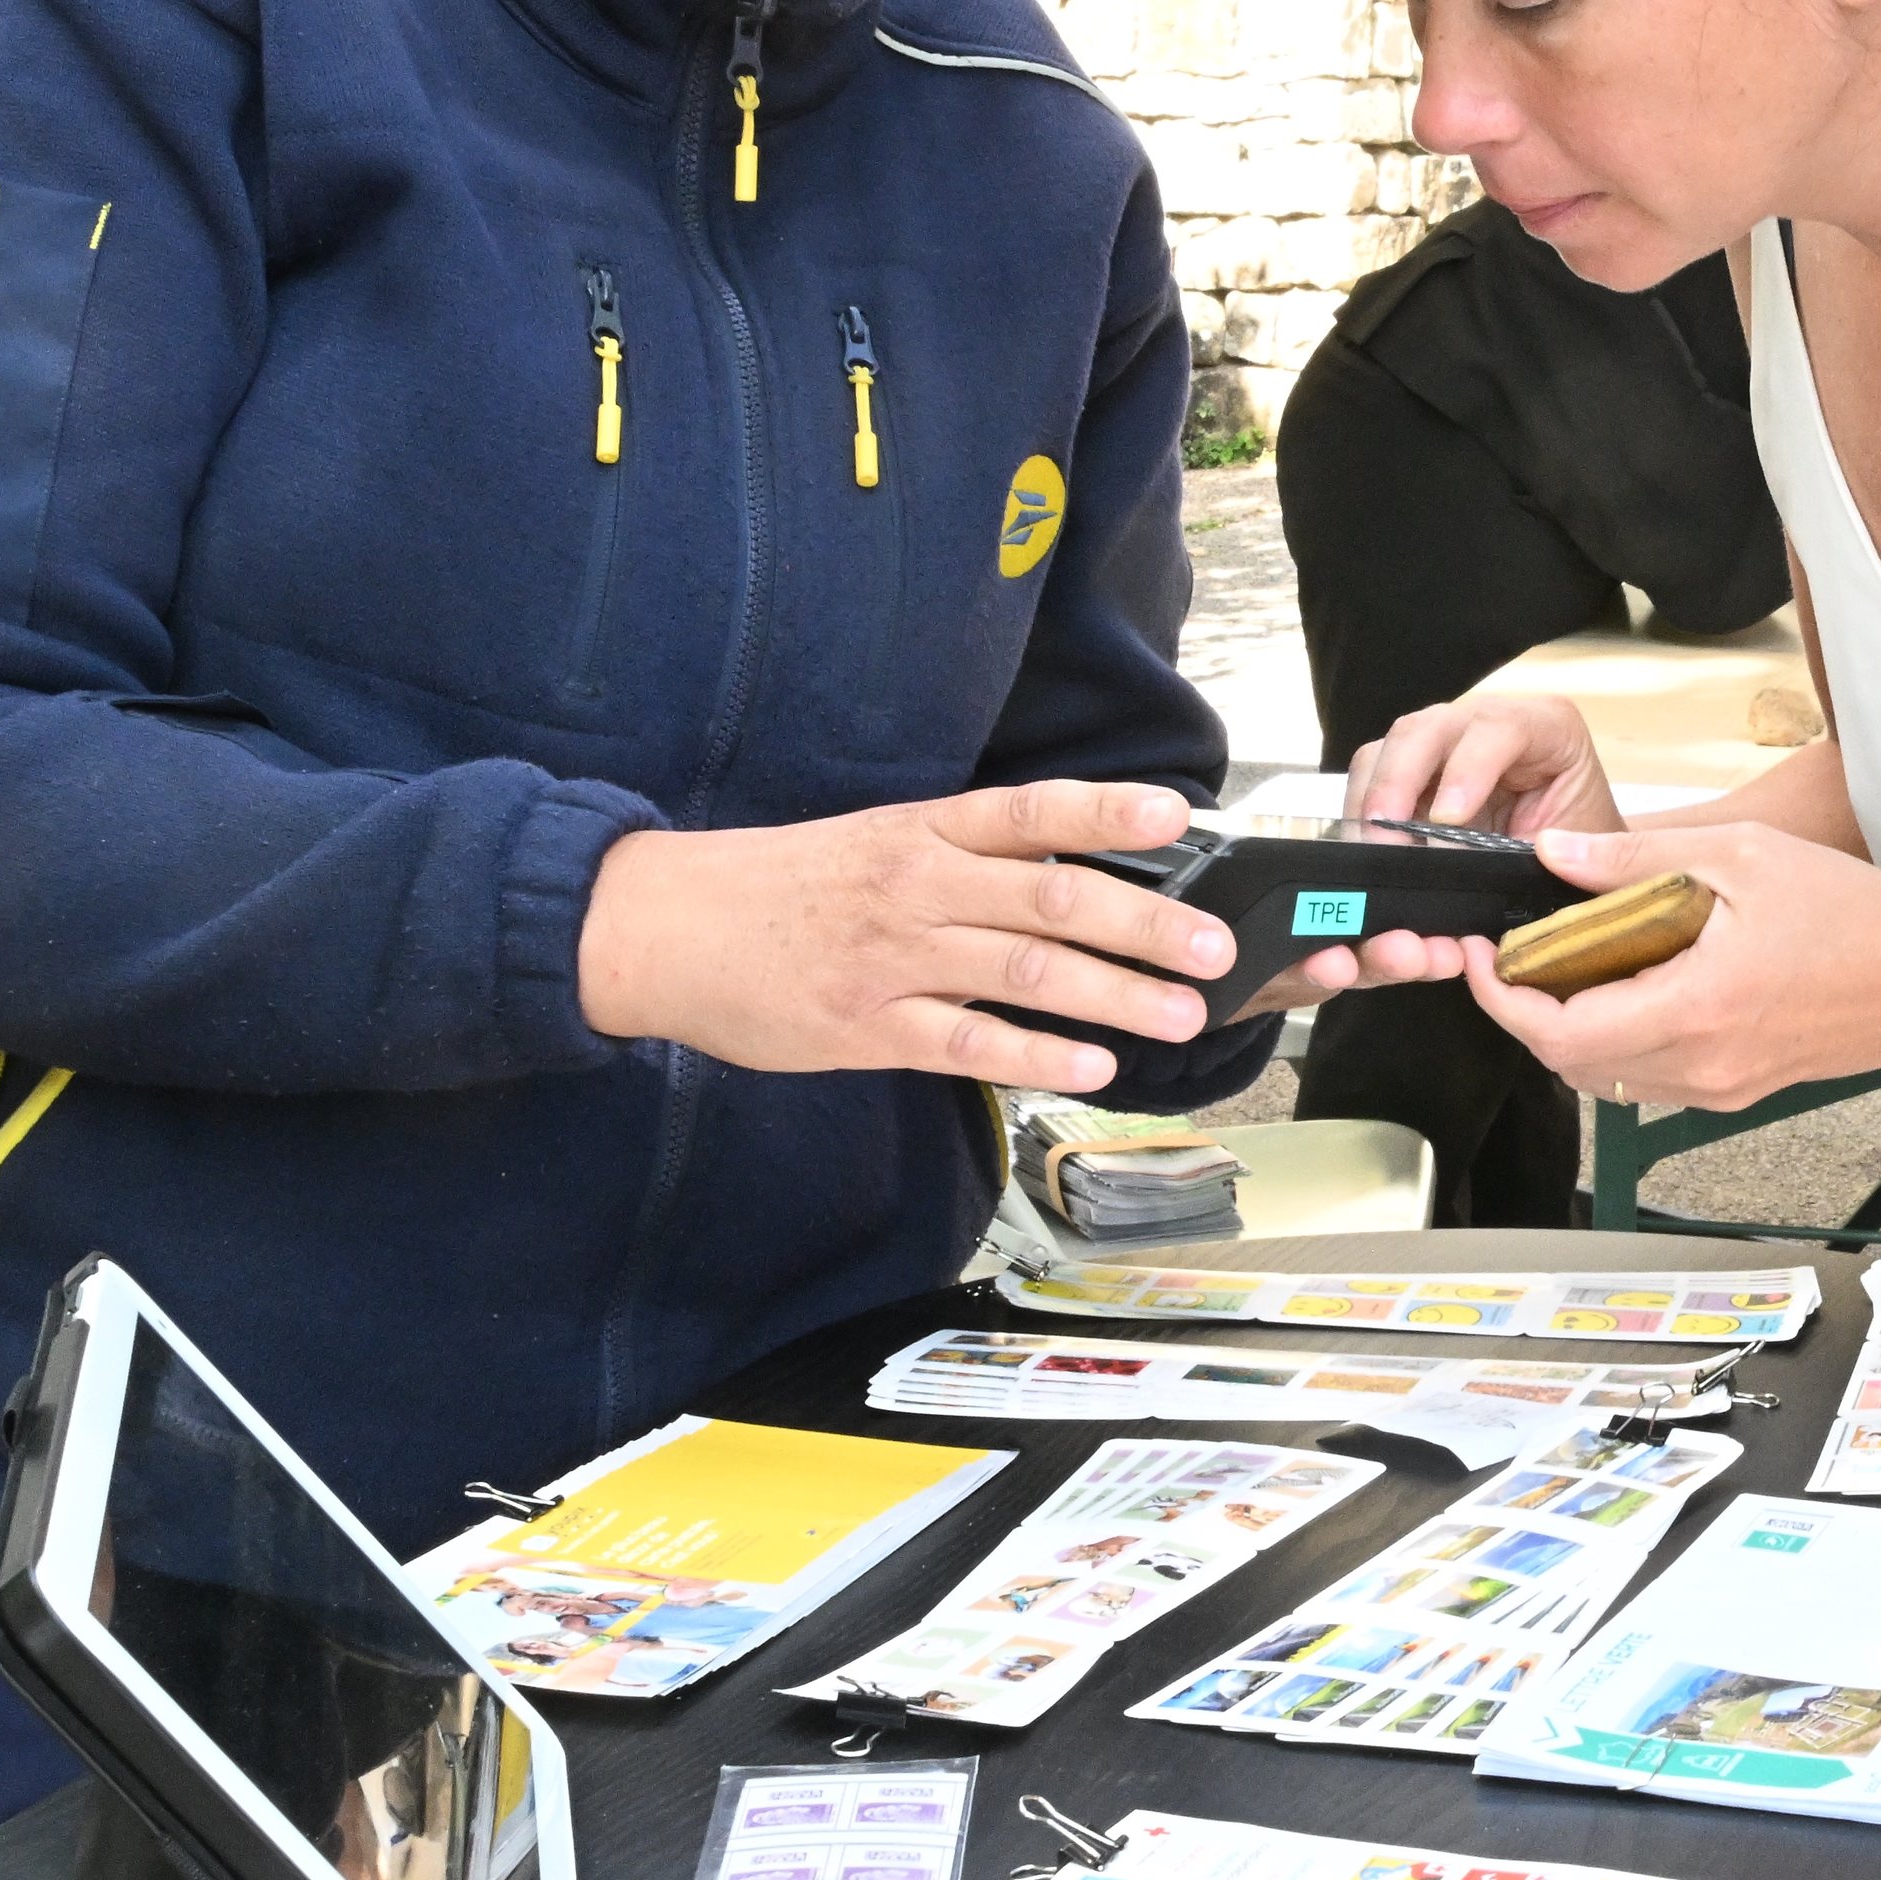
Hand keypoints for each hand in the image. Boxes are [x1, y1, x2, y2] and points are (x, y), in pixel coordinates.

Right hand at [577, 779, 1256, 1095]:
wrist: (664, 926)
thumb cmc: (782, 885)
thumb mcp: (875, 841)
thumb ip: (963, 857)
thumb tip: (1069, 872)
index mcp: (923, 832)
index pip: (1030, 812)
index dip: (1107, 812)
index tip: (1177, 814)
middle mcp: (919, 887)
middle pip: (1053, 899)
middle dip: (1146, 925)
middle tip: (1216, 948)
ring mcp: (895, 959)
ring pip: (1026, 973)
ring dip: (1115, 995)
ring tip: (1182, 1015)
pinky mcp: (867, 1027)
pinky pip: (967, 1043)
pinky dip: (1035, 1054)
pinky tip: (1092, 1067)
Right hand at [1343, 694, 1624, 839]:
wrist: (1582, 861)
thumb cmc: (1589, 850)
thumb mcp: (1581, 851)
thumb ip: (1540, 852)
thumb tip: (1467, 861)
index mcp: (1548, 728)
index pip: (1502, 728)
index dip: (1469, 768)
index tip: (1448, 819)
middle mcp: (1489, 722)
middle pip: (1429, 728)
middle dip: (1399, 780)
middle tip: (1385, 836)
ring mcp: (1446, 742)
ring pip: (1389, 747)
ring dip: (1372, 799)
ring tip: (1370, 851)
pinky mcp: (1416, 772)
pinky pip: (1372, 777)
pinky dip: (1362, 813)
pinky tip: (1365, 850)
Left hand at [1451, 824, 1880, 1113]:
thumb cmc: (1855, 912)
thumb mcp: (1741, 856)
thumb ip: (1636, 860)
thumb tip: (1556, 853)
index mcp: (1694, 1008)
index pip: (1559, 1031)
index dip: (1501, 999)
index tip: (1480, 956)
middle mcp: (1701, 1066)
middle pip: (1570, 1063)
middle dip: (1528, 1012)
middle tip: (1514, 955)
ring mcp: (1720, 1088)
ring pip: (1607, 1077)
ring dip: (1572, 1029)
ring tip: (1568, 965)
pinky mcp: (1737, 1090)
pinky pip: (1651, 1077)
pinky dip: (1620, 1038)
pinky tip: (1633, 984)